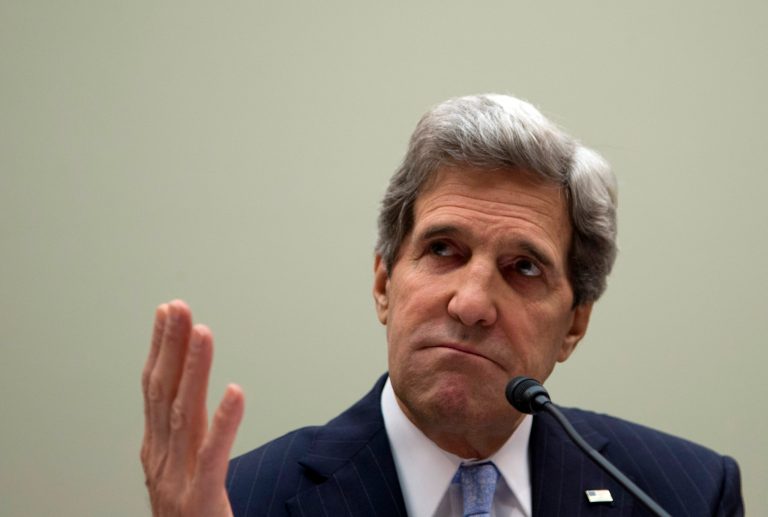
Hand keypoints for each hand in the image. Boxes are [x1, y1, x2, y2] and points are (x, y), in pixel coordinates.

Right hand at [141, 300, 244, 515]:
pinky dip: (223, 423)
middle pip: (163, 394)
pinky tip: (236, 392)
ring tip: (202, 333)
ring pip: (185, 416)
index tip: (168, 312)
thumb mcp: (177, 472)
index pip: (154, 389)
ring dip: (193, 372)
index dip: (160, 349)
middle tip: (178, 307)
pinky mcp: (201, 501)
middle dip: (170, 347)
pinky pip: (212, 457)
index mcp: (156, 450)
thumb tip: (187, 395)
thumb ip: (183, 436)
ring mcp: (177, 481)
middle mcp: (161, 460)